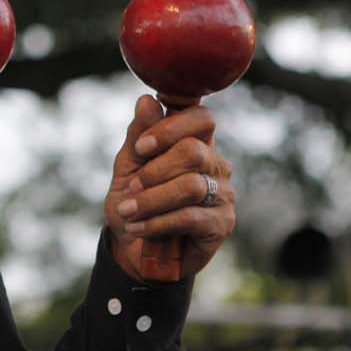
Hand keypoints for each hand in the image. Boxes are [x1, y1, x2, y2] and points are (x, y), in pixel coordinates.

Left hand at [102, 95, 235, 280]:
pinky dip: (157, 222)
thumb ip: (138, 136)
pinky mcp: (222, 223)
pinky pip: (190, 216)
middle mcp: (214, 164)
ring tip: (128, 212)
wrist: (134, 249)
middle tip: (131, 187)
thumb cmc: (134, 202)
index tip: (143, 146)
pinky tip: (139, 228)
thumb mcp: (127, 168)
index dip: (172, 127)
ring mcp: (222, 193)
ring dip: (151, 199)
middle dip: (154, 170)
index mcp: (194, 142)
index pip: (201, 117)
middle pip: (193, 151)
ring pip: (190, 185)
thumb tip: (146, 100)